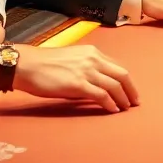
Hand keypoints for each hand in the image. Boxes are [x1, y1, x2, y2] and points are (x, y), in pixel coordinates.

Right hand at [12, 44, 138, 112]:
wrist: (27, 65)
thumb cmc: (45, 64)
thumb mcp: (72, 59)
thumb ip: (87, 67)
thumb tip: (97, 83)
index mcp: (92, 52)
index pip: (117, 66)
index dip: (127, 80)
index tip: (131, 90)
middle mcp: (93, 59)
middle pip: (122, 75)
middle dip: (131, 90)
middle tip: (135, 102)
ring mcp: (86, 71)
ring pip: (114, 86)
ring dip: (123, 98)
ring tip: (126, 108)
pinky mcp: (78, 84)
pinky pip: (101, 95)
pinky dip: (110, 104)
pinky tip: (113, 110)